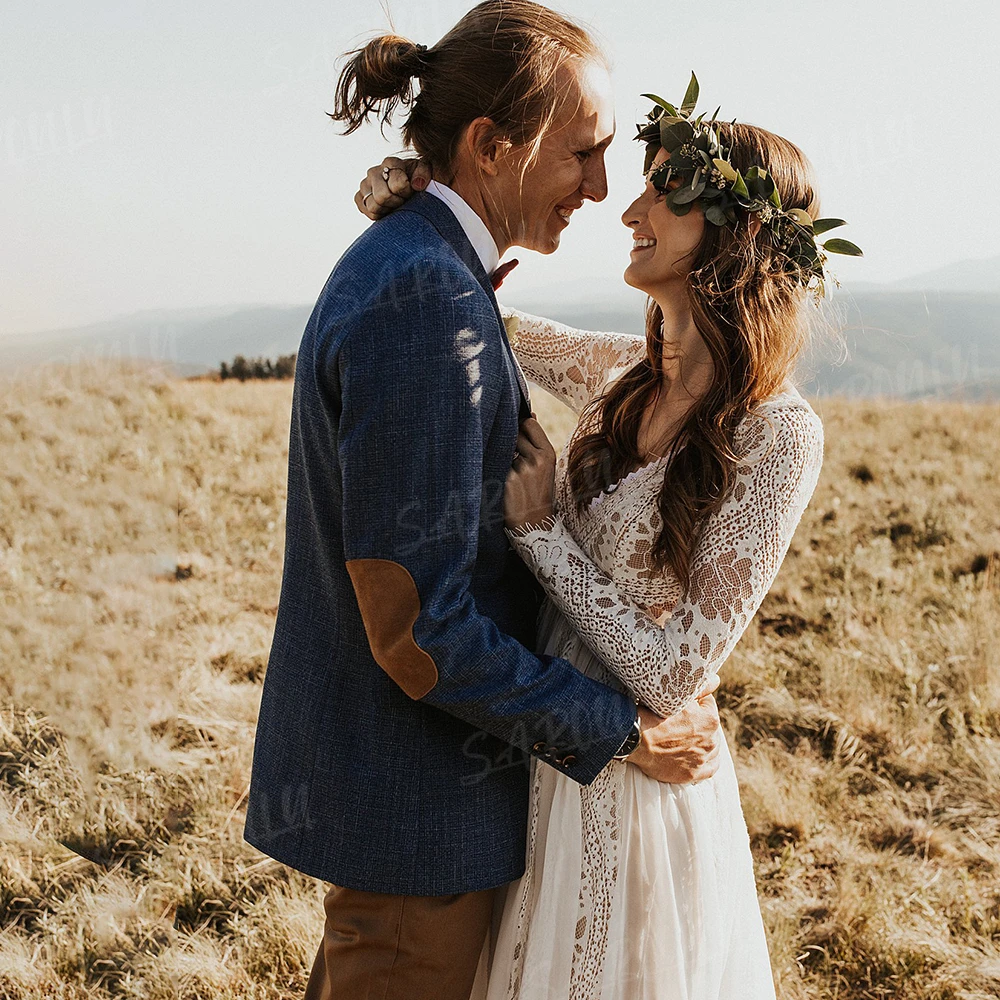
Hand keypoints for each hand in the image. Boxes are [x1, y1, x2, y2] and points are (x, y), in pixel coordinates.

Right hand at [355, 156, 432, 220]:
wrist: (407, 188)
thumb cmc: (416, 179)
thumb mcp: (425, 172)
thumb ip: (423, 173)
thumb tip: (416, 184)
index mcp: (390, 162)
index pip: (397, 184)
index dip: (406, 192)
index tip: (411, 191)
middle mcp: (374, 171)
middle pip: (382, 197)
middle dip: (396, 202)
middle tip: (403, 200)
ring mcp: (364, 184)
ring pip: (373, 206)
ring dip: (388, 210)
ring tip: (395, 204)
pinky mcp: (359, 197)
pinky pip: (367, 212)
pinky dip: (379, 215)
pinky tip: (387, 209)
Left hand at [504, 416, 555, 531]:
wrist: (534, 523)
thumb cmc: (538, 491)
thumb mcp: (545, 466)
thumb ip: (537, 442)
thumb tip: (531, 414)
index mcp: (548, 454)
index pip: (529, 424)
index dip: (519, 424)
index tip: (515, 430)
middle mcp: (536, 459)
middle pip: (514, 433)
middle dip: (509, 439)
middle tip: (510, 454)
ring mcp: (520, 469)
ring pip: (502, 448)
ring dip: (501, 454)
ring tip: (510, 473)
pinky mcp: (506, 480)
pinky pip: (495, 463)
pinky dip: (494, 467)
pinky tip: (502, 481)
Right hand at [627, 675, 722, 783]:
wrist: (636, 740)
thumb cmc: (653, 715)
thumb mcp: (676, 696)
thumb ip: (701, 688)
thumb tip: (717, 680)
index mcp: (710, 720)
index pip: (707, 705)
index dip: (694, 702)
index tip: (682, 704)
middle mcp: (711, 741)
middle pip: (709, 726)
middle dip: (698, 722)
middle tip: (680, 721)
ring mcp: (702, 759)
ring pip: (711, 746)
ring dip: (702, 740)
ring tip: (686, 737)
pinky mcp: (693, 774)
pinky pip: (711, 767)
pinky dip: (707, 760)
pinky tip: (699, 755)